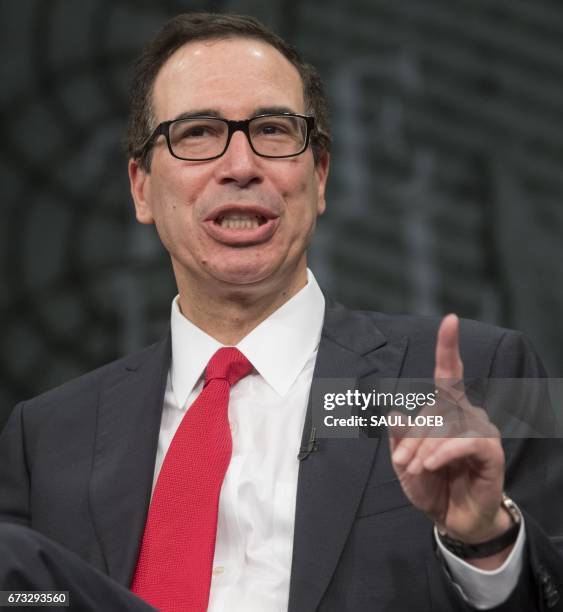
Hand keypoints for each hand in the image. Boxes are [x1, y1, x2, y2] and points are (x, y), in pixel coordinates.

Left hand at [389, 314, 512, 564]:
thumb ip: (399, 437)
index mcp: (446, 411)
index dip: (448, 347)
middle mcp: (466, 414)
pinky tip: (432, 464)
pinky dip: (443, 451)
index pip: (448, 374)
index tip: (449, 320)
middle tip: (404, 462)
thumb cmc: (430, 484)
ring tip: (417, 468)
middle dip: (413, 437)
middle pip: (434, 408)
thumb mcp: (404, 461)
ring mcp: (481, 431)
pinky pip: (465, 440)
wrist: (452, 519)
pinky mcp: (491, 451)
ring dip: (425, 447)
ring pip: (447, 424)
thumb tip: (393, 411)